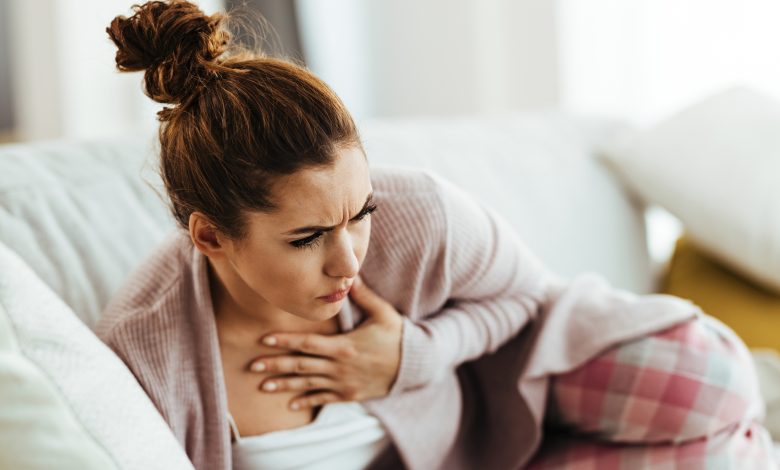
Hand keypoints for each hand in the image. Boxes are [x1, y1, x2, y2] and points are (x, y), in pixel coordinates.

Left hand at [250, 277, 402, 410]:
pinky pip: (324, 399)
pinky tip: (289, 404)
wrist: (415, 366)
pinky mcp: (349, 395)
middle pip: (301, 365)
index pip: (307, 343)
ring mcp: (343, 383)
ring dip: (284, 385)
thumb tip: (349, 275)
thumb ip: (363, 296)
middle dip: (275, 365)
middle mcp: (339, 366)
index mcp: (344, 345)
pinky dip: (306, 401)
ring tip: (262, 386)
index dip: (284, 341)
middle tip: (251, 365)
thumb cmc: (397, 336)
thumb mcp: (382, 313)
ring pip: (308, 384)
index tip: (264, 340)